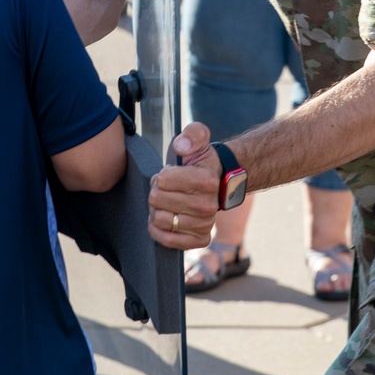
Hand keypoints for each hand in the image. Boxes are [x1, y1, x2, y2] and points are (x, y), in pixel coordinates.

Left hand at [147, 122, 219, 248]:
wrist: (218, 184)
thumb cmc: (201, 162)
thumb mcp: (198, 138)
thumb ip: (192, 134)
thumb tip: (182, 146)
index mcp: (207, 180)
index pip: (162, 180)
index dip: (161, 175)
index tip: (170, 174)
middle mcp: (208, 206)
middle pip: (156, 199)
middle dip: (156, 191)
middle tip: (166, 189)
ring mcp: (205, 225)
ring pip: (159, 219)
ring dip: (156, 209)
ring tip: (166, 202)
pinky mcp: (199, 239)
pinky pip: (166, 239)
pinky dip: (158, 229)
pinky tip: (164, 218)